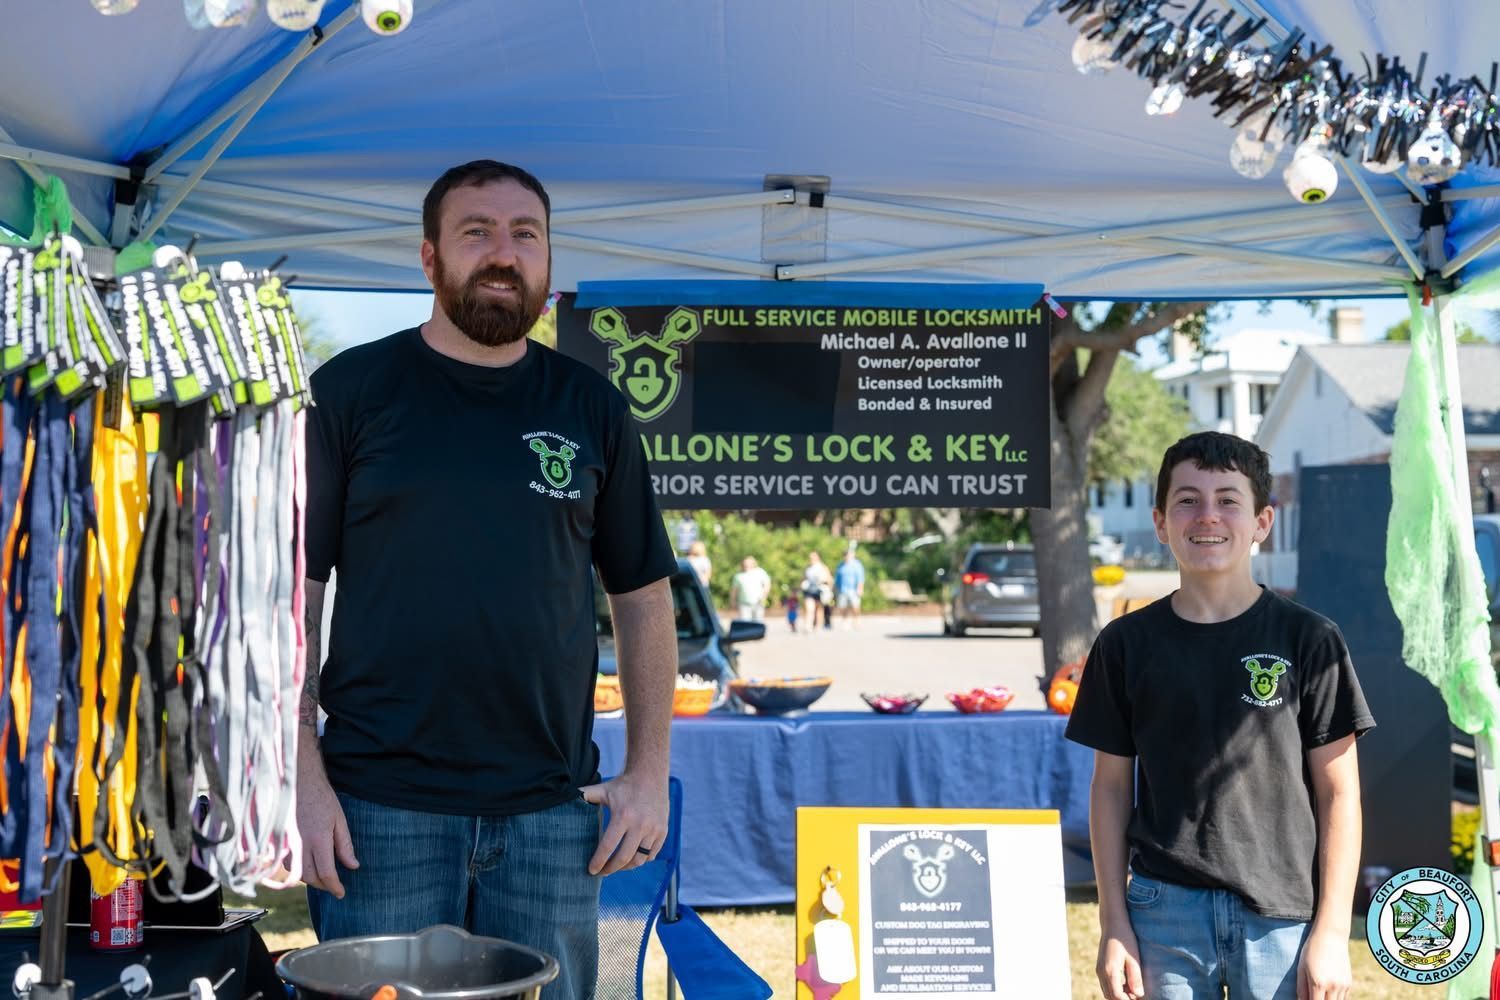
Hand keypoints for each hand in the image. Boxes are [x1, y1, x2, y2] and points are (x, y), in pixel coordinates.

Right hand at [296, 748, 358, 897]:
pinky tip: (308, 866)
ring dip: (310, 879)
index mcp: (318, 839)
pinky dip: (298, 870)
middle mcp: (300, 845)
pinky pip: (287, 864)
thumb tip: (353, 866)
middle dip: (323, 885)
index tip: (341, 893)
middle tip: (334, 886)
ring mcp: (287, 844)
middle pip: (310, 877)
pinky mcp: (278, 842)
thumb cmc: (321, 798)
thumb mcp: (339, 819)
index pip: (326, 873)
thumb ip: (345, 845)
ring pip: (297, 873)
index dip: (334, 886)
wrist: (297, 781)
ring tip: (323, 877)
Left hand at [580, 771, 668, 875]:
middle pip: (624, 858)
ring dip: (626, 867)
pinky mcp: (662, 831)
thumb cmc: (622, 785)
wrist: (650, 775)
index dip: (599, 861)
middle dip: (611, 869)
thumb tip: (562, 799)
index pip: (608, 847)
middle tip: (602, 873)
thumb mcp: (603, 790)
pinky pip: (651, 854)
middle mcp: (640, 825)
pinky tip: (631, 858)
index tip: (591, 870)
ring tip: (616, 867)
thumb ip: (585, 796)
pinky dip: (641, 860)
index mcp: (622, 816)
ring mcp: (654, 829)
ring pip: (639, 860)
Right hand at [1097, 924, 1144, 999]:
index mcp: (1109, 970)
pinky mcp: (1100, 968)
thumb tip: (1139, 995)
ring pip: (1107, 992)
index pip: (1116, 996)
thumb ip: (1135, 977)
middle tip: (1137, 995)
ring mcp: (1099, 970)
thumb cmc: (1125, 939)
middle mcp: (1101, 972)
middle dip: (1123, 999)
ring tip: (1133, 990)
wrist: (1112, 924)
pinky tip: (1127, 985)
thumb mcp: (1134, 958)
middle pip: (1110, 996)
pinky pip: (1106, 985)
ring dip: (1119, 995)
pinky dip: (1115, 989)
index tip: (1138, 998)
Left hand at [1297, 927, 1350, 999]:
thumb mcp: (1301, 968)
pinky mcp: (1349, 983)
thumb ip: (1301, 988)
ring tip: (1320, 993)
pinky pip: (1343, 998)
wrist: (1331, 936)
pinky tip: (1328, 992)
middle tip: (1313, 995)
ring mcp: (1343, 986)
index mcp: (1318, 983)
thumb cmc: (1312, 950)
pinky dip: (1335, 999)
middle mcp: (1333, 986)